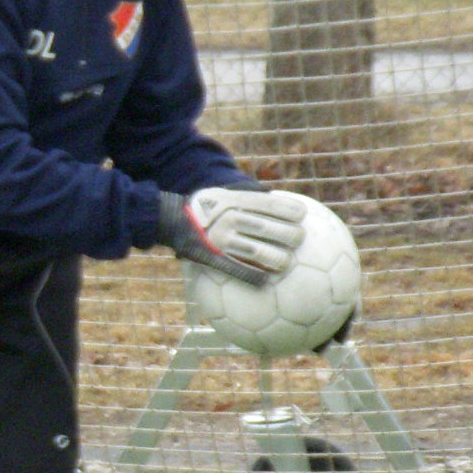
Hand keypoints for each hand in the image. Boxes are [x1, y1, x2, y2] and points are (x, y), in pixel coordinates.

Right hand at [155, 186, 306, 286]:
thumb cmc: (203, 206)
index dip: (289, 209)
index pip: (269, 204)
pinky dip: (253, 277)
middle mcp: (229, 218)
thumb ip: (246, 190)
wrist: (170, 219)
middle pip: (267, 228)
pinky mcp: (211, 257)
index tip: (302, 214)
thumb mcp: (221, 192)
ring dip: (277, 258)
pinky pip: (236, 270)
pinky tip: (266, 281)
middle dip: (289, 234)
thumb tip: (273, 191)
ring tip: (288, 262)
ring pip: (257, 252)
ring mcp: (220, 239)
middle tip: (300, 238)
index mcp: (234, 201)